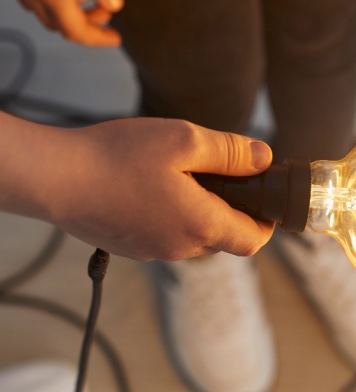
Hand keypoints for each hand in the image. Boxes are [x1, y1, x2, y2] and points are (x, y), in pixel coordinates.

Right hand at [41, 118, 274, 260]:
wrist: (52, 178)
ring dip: (197, 209)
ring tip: (178, 173)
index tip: (265, 199)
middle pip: (224, 237)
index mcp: (201, 225)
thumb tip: (263, 158)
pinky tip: (149, 184)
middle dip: (230, 209)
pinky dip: (168, 214)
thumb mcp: (184, 141)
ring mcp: (151, 250)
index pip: (253, 241)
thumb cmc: (116, 158)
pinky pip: (163, 233)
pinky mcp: (128, 246)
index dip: (266, 222)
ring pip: (192, 235)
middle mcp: (179, 247)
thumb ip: (230, 152)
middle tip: (219, 173)